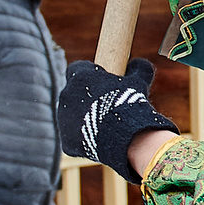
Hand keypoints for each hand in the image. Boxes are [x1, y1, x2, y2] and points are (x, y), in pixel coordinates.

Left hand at [59, 57, 179, 182]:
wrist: (125, 136)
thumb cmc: (130, 104)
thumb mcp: (139, 82)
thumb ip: (138, 69)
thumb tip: (139, 63)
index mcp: (79, 76)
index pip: (78, 68)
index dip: (91, 74)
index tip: (103, 82)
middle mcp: (65, 95)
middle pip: (73, 93)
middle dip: (86, 98)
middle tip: (106, 106)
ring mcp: (63, 120)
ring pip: (72, 116)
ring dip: (84, 118)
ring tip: (105, 125)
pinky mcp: (66, 142)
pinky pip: (74, 139)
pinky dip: (85, 139)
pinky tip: (101, 141)